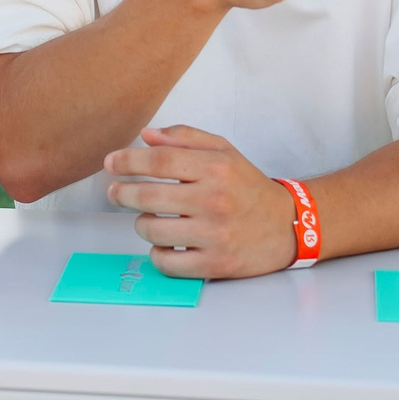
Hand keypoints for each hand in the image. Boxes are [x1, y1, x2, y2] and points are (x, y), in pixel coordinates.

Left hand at [103, 125, 297, 279]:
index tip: (110, 163)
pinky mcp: (216, 264)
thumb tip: (146, 135)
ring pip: (153, 231)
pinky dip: (158, 254)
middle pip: (149, 196)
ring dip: (142, 224)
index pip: (160, 160)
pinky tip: (163, 245)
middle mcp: (215, 200)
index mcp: (216, 168)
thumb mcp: (224, 151)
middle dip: (122, 193)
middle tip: (114, 192)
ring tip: (147, 218)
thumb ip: (185, 137)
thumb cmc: (248, 187)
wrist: (288, 225)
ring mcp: (215, 235)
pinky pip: (168, 263)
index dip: (128, 160)